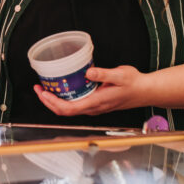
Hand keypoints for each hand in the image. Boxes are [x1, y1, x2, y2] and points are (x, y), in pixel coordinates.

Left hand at [34, 65, 149, 116]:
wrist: (145, 91)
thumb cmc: (134, 83)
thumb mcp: (120, 75)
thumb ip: (104, 74)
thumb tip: (88, 72)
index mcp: (96, 103)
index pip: (69, 109)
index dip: (53, 102)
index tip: (43, 92)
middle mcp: (93, 108)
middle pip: (65, 111)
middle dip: (48, 101)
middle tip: (38, 88)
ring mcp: (94, 108)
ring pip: (69, 109)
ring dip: (55, 101)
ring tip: (45, 88)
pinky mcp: (95, 104)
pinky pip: (75, 105)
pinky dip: (64, 99)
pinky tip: (61, 88)